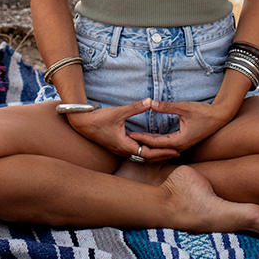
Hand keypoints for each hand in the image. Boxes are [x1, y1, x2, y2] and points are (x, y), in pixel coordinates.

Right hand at [64, 100, 179, 162]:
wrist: (81, 123)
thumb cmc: (98, 119)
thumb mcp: (118, 112)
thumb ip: (135, 107)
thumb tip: (150, 101)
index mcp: (125, 145)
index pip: (149, 153)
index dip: (164, 152)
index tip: (176, 150)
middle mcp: (124, 150)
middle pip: (147, 157)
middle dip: (162, 155)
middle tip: (177, 153)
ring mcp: (120, 149)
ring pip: (141, 156)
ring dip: (155, 153)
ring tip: (168, 151)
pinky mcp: (118, 145)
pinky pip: (135, 152)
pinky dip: (146, 150)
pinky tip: (151, 145)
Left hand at [130, 99, 237, 155]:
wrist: (220, 117)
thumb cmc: (203, 112)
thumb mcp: (184, 107)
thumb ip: (167, 106)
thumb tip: (150, 102)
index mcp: (179, 141)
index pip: (155, 142)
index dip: (141, 138)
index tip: (129, 135)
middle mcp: (180, 146)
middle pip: (156, 148)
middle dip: (142, 143)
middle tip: (127, 138)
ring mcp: (182, 146)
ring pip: (161, 148)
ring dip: (149, 144)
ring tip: (135, 140)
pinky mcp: (184, 142)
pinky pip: (166, 145)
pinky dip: (156, 143)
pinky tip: (148, 138)